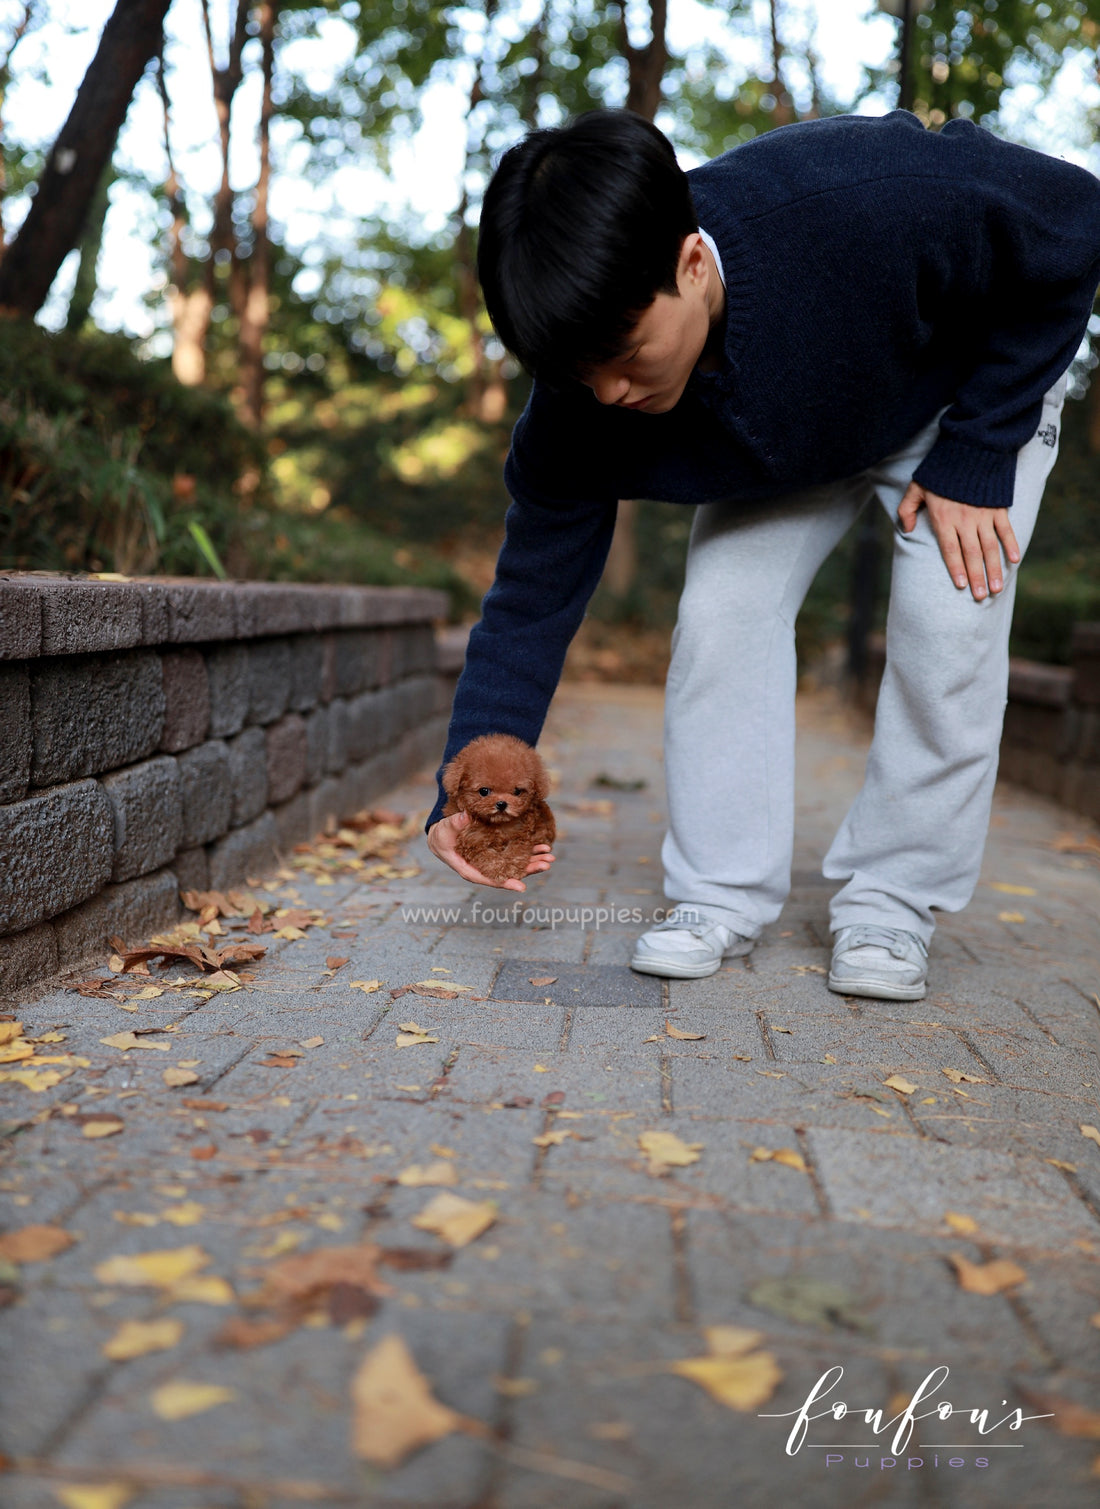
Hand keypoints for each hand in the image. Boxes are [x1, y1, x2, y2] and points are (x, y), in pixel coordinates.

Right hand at [426, 812, 554, 891]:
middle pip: (508, 874)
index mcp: (469, 869)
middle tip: (546, 865)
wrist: (442, 835)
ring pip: (515, 865)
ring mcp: (492, 861)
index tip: (521, 886)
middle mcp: (484, 868)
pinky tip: (542, 848)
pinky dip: (529, 852)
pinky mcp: (497, 853)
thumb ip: (454, 825)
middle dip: (528, 870)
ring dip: (533, 862)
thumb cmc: (441, 836)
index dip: (504, 883)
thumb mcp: (444, 831)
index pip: (488, 879)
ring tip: (550, 857)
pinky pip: (515, 855)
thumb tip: (464, 818)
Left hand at [897, 482, 1018, 601]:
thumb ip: (907, 509)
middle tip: (981, 597)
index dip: (956, 569)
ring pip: (990, 547)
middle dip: (977, 577)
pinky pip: (1005, 530)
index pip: (950, 550)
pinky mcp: (998, 508)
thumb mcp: (916, 488)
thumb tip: (907, 529)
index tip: (962, 586)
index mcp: (944, 519)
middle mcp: (965, 520)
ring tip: (996, 588)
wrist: (967, 450)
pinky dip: (1012, 544)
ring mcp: (983, 515)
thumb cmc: (939, 472)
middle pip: (971, 554)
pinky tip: (1015, 561)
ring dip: (994, 569)